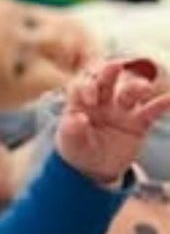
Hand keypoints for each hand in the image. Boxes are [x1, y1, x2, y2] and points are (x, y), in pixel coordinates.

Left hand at [56, 58, 169, 187]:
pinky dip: (161, 104)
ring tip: (144, 88)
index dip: (87, 87)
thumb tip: (78, 118)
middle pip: (106, 80)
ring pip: (130, 92)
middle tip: (116, 66)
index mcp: (81, 102)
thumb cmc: (78, 149)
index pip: (82, 85)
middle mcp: (102, 101)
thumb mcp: (71, 143)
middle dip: (110, 72)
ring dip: (136, 87)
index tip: (91, 101)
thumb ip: (72, 131)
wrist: (95, 167)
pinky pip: (151, 111)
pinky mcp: (138, 122)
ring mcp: (121, 109)